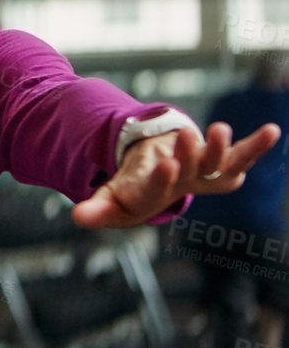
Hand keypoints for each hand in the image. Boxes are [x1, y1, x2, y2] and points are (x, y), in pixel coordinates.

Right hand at [72, 121, 281, 228]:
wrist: (161, 180)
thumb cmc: (133, 190)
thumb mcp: (111, 199)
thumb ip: (98, 210)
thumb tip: (78, 219)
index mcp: (152, 197)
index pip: (157, 191)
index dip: (163, 179)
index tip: (166, 165)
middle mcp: (183, 186)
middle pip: (190, 173)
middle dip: (190, 154)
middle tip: (186, 134)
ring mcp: (204, 173)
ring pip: (218, 165)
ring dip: (221, 147)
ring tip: (219, 128)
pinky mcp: (219, 161)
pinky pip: (242, 156)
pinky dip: (258, 145)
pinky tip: (273, 131)